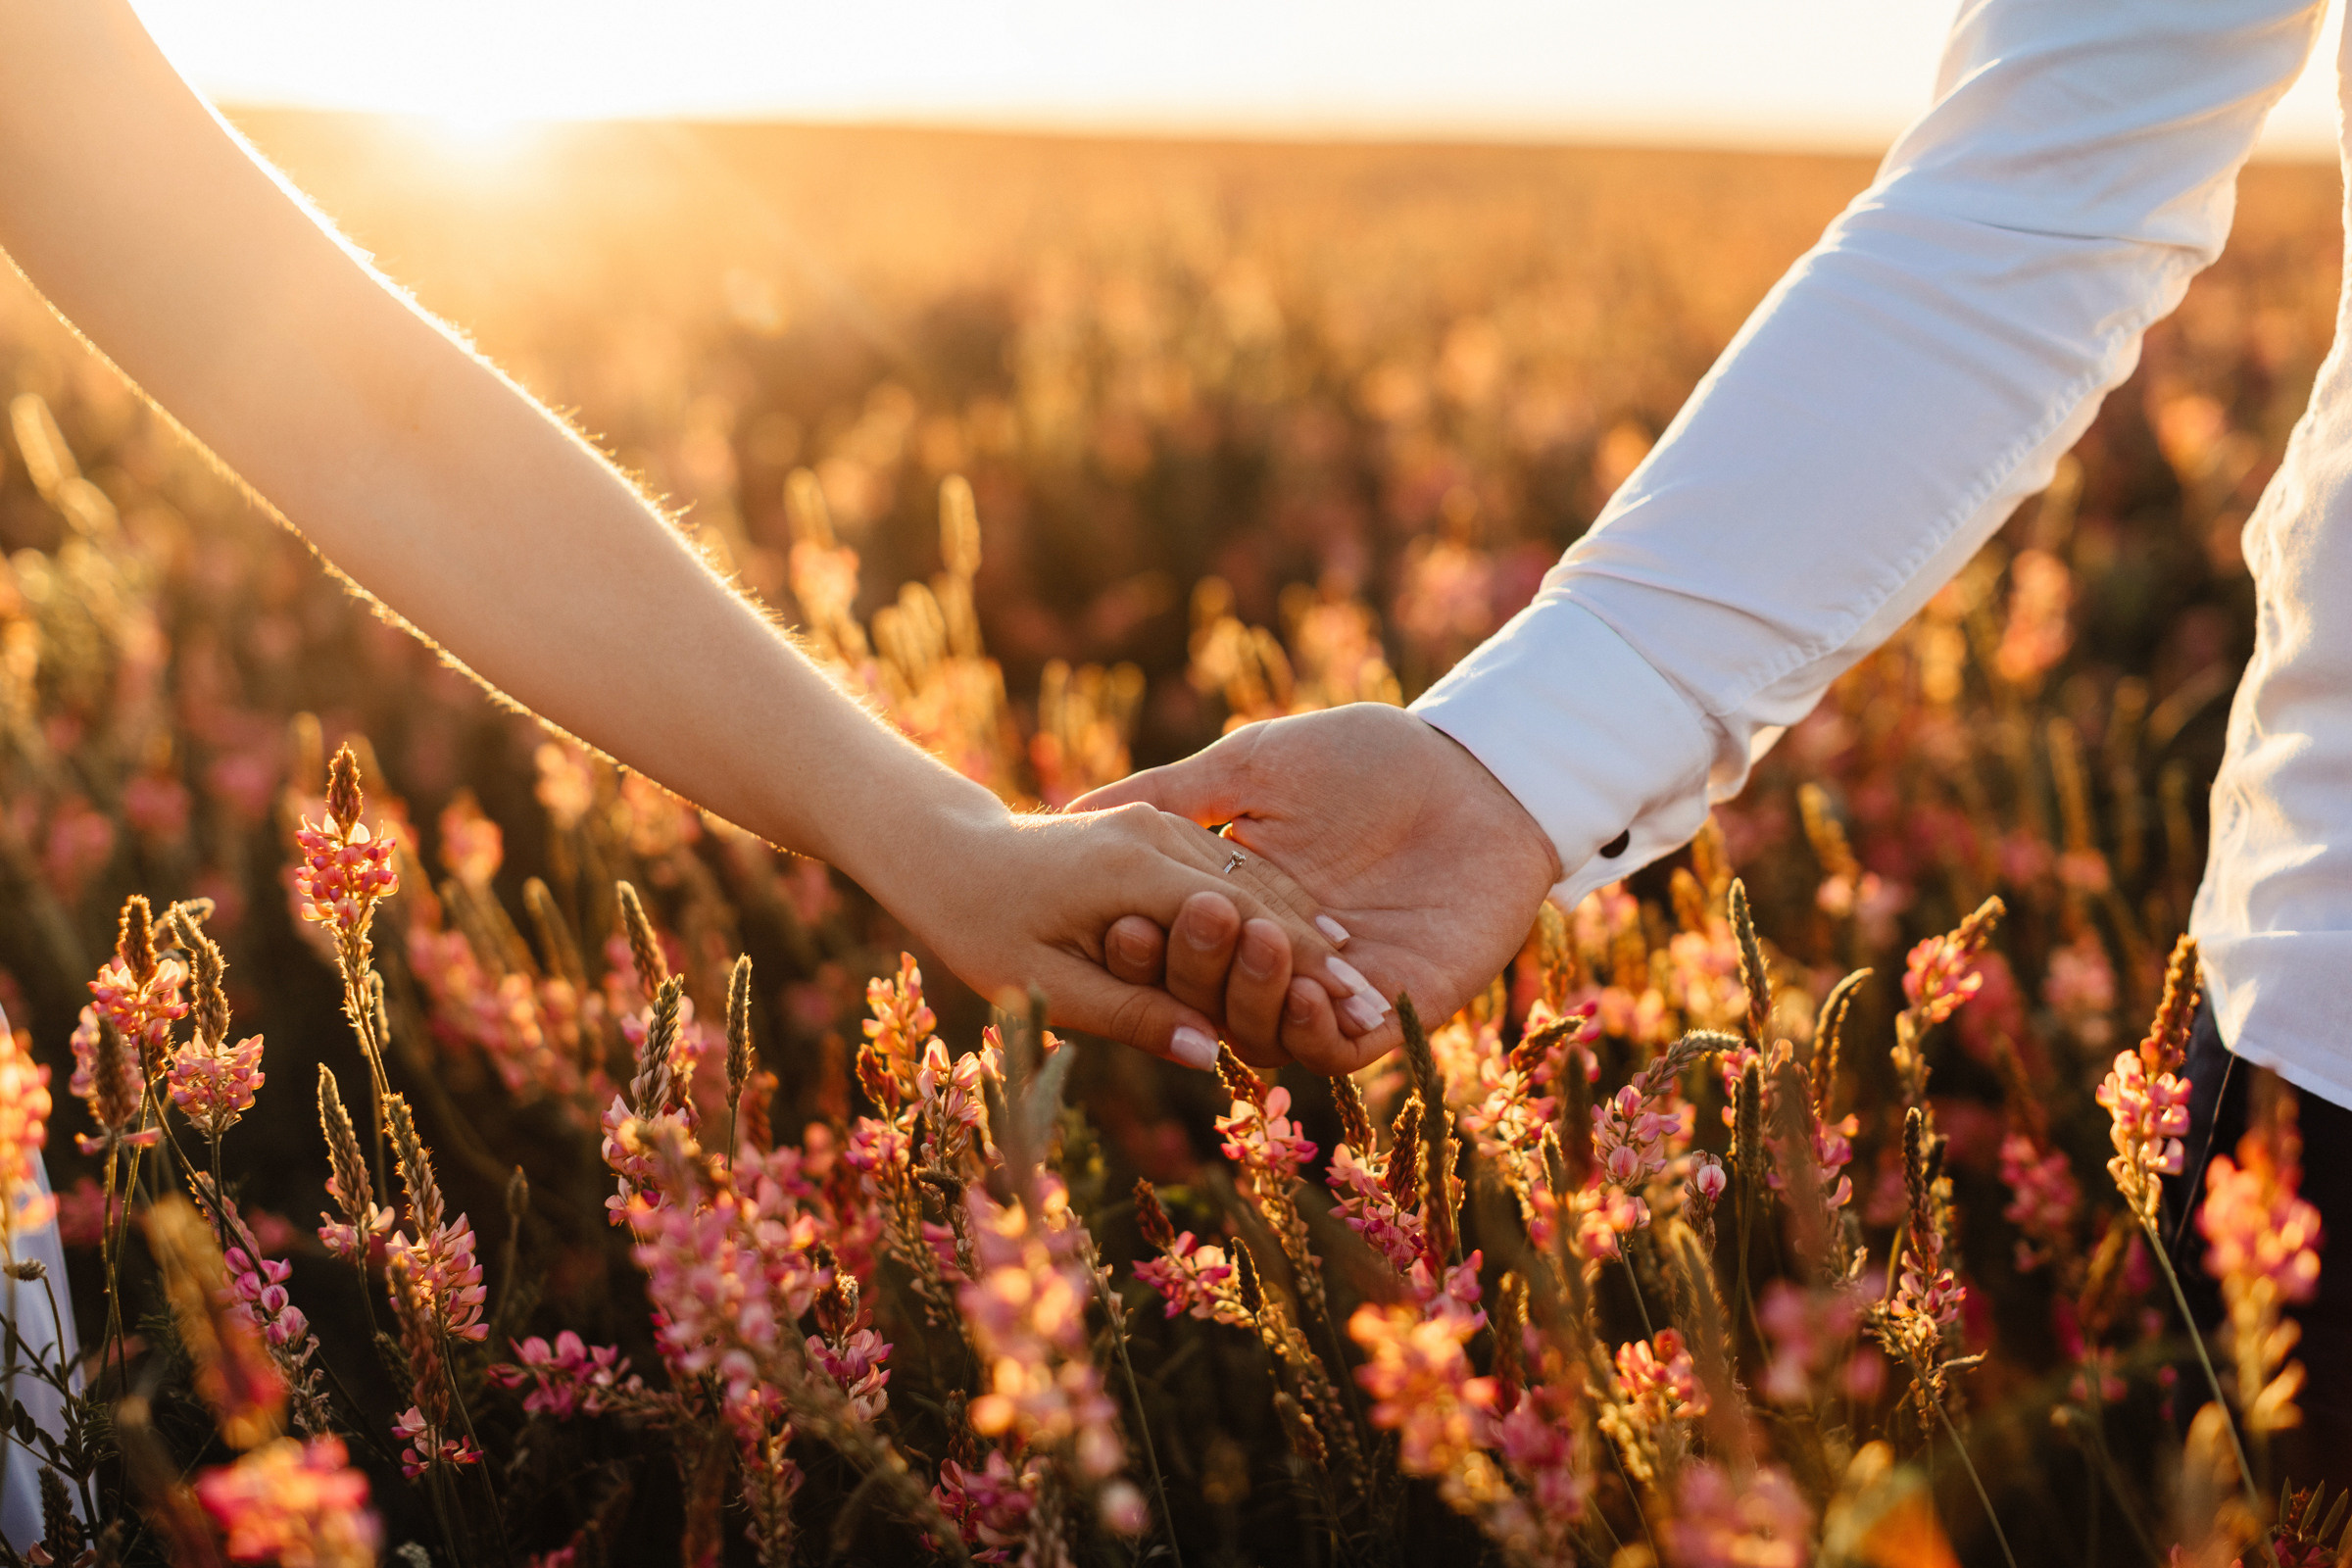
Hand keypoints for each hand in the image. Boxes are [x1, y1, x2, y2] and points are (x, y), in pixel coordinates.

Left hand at [872, 794, 1371, 1070]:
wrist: (944, 853)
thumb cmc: (981, 926)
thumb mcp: (1048, 983)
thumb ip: (1133, 1014)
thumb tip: (1210, 1052)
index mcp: (1132, 872)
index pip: (1242, 921)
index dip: (1303, 969)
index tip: (1357, 1010)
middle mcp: (1156, 837)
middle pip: (1262, 896)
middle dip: (1322, 952)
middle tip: (1377, 1002)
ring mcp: (1160, 825)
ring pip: (1254, 875)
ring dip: (1307, 925)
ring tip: (1360, 976)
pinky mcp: (1158, 827)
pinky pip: (1232, 863)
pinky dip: (1275, 898)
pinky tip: (1309, 933)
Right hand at [1072, 703, 1561, 1071]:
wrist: (1477, 773)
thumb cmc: (1368, 757)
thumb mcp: (1253, 765)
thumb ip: (1171, 795)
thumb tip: (1071, 815)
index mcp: (1235, 905)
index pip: (1171, 947)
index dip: (1143, 943)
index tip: (1122, 918)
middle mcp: (1274, 959)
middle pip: (1207, 995)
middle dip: (1191, 967)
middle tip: (1191, 919)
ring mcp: (1330, 990)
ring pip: (1265, 1029)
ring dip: (1251, 996)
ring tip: (1256, 942)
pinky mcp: (1391, 1010)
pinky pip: (1337, 1047)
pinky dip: (1313, 1029)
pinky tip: (1308, 992)